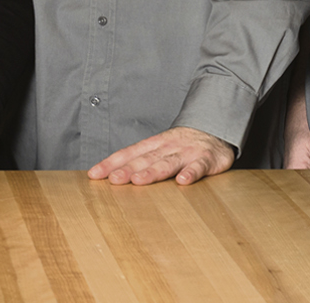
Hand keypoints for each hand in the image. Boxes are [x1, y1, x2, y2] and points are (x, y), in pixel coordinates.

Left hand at [89, 126, 235, 185]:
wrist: (214, 128)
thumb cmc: (181, 144)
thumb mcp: (159, 148)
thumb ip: (140, 160)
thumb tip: (112, 174)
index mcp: (153, 145)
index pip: (128, 154)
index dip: (111, 163)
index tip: (94, 174)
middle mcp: (167, 147)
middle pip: (144, 159)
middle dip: (127, 169)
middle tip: (113, 179)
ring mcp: (186, 152)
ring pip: (167, 162)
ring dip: (152, 171)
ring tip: (139, 180)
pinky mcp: (206, 159)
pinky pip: (198, 166)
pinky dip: (191, 173)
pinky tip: (183, 180)